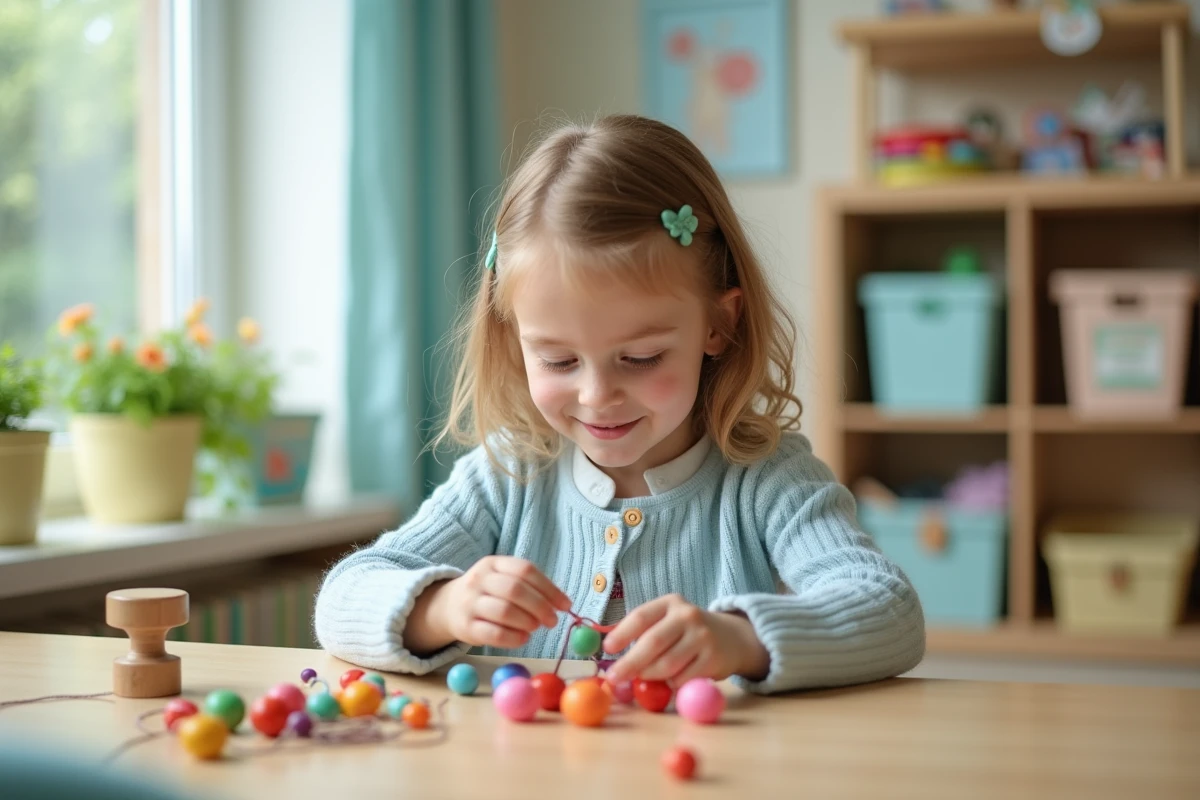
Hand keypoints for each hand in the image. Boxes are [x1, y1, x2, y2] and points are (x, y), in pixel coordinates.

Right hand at [424, 557, 571, 650]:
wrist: (447, 607)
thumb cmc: (487, 593)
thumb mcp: (502, 579)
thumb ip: (529, 587)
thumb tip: (562, 603)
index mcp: (493, 563)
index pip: (525, 570)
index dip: (549, 588)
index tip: (566, 605)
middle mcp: (479, 579)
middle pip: (515, 589)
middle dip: (540, 606)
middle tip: (553, 620)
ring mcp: (470, 603)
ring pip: (504, 611)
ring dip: (527, 622)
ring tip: (535, 627)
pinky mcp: (466, 627)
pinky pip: (493, 634)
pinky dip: (514, 638)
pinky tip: (523, 638)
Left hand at [601, 594, 769, 687]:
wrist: (732, 638)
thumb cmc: (687, 632)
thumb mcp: (668, 621)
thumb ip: (644, 632)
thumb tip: (611, 653)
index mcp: (670, 603)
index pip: (641, 616)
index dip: (621, 633)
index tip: (607, 649)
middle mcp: (687, 616)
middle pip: (652, 642)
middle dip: (630, 663)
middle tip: (614, 677)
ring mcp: (702, 637)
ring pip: (666, 665)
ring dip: (650, 676)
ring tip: (645, 678)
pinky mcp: (713, 659)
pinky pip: (682, 679)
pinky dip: (671, 684)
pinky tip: (672, 680)